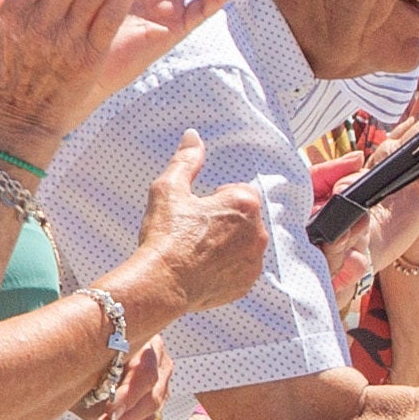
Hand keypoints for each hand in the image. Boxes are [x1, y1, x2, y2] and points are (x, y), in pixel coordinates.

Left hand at [91, 336, 172, 419]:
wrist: (84, 361)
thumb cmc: (86, 355)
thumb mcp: (88, 361)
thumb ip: (94, 376)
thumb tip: (95, 401)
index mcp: (147, 346)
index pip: (146, 373)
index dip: (129, 395)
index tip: (110, 412)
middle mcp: (159, 367)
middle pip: (152, 398)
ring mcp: (158, 391)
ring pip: (150, 419)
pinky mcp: (150, 413)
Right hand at [137, 130, 269, 313]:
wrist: (160, 283)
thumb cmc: (165, 234)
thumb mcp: (169, 189)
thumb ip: (186, 160)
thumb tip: (193, 135)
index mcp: (245, 203)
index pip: (237, 191)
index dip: (214, 200)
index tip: (195, 212)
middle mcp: (258, 231)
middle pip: (243, 218)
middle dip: (223, 221)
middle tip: (193, 232)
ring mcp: (254, 260)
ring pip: (243, 243)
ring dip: (227, 244)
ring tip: (196, 252)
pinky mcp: (247, 283)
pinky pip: (240, 269)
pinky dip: (226, 268)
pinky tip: (203, 270)